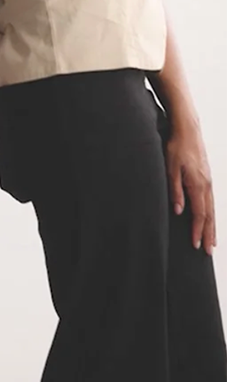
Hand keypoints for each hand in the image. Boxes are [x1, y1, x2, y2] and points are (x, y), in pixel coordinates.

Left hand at [167, 126, 215, 253]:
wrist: (188, 129)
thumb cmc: (176, 146)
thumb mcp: (170, 168)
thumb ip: (175, 190)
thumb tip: (178, 210)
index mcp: (198, 185)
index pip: (199, 214)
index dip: (198, 231)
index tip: (196, 245)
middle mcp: (207, 185)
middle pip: (209, 215)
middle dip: (209, 234)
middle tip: (208, 252)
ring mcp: (209, 181)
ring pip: (212, 209)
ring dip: (212, 227)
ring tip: (212, 241)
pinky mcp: (207, 177)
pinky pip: (211, 201)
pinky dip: (211, 214)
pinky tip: (209, 219)